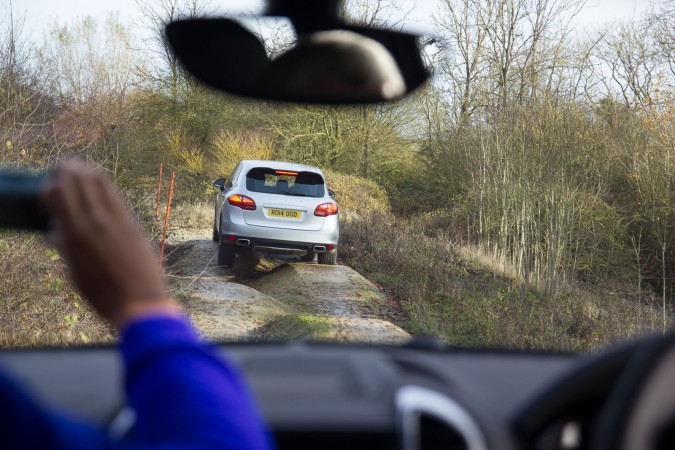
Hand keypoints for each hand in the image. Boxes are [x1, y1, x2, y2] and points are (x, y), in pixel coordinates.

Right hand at [41, 160, 179, 328]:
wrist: (140, 303)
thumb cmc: (104, 295)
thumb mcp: (75, 273)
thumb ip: (65, 248)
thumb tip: (54, 232)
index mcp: (76, 234)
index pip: (59, 192)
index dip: (50, 185)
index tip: (47, 189)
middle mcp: (97, 221)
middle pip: (79, 179)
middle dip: (66, 169)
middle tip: (60, 168)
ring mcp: (118, 220)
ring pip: (100, 181)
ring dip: (86, 171)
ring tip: (78, 171)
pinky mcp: (134, 223)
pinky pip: (116, 195)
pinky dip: (104, 185)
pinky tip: (99, 186)